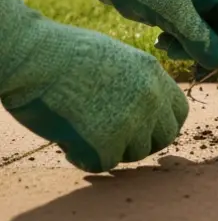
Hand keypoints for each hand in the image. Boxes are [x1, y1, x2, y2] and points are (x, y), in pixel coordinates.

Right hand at [0, 0, 188, 172]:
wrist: (36, 60)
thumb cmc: (63, 55)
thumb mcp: (116, 59)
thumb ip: (136, 84)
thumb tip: (140, 110)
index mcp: (154, 75)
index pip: (178, 113)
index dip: (159, 125)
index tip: (140, 130)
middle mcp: (151, 98)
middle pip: (163, 138)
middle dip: (139, 143)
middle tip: (110, 138)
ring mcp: (132, 121)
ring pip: (134, 154)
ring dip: (112, 150)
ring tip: (83, 133)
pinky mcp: (107, 143)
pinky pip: (104, 164)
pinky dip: (85, 159)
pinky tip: (68, 143)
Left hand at [31, 0, 217, 83]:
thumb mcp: (171, 10)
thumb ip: (198, 38)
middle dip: (211, 50)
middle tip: (198, 72)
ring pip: (204, 33)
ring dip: (190, 47)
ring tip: (166, 48)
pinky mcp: (174, 5)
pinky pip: (187, 31)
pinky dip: (177, 42)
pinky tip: (160, 42)